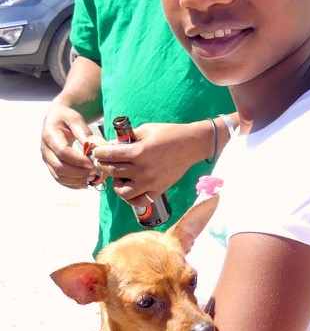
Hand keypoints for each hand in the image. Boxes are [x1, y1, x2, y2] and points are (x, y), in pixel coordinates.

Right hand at [41, 103, 98, 188]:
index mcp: (50, 135)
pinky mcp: (50, 165)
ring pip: (59, 176)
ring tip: (93, 177)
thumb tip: (94, 148)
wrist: (57, 118)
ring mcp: (46, 159)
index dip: (78, 160)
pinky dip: (72, 184)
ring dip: (77, 180)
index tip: (93, 162)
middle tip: (95, 171)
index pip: (62, 152)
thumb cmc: (67, 117)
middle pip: (60, 167)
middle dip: (79, 172)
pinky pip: (59, 179)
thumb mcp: (76, 119)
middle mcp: (45, 149)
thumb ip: (84, 132)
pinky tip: (85, 184)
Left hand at [92, 121, 212, 204]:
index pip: (109, 155)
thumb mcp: (145, 130)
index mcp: (138, 152)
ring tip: (118, 176)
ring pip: (122, 190)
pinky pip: (138, 200)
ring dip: (116, 183)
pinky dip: (129, 197)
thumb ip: (127, 139)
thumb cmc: (168, 134)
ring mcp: (150, 182)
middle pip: (113, 171)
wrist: (190, 145)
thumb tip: (111, 145)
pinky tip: (128, 188)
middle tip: (103, 161)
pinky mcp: (158, 190)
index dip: (99, 153)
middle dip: (104, 165)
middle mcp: (143, 170)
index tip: (97, 152)